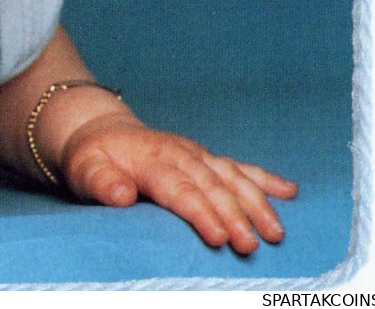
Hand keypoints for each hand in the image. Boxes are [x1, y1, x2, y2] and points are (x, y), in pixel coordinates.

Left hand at [59, 114, 296, 253]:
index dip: (200, 212)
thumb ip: (101, 183)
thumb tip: (121, 196)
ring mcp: (196, 154)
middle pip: (212, 186)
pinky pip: (239, 166)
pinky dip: (264, 178)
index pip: (180, 188)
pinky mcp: (206, 158)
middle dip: (234, 214)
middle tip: (252, 245)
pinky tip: (290, 192)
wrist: (101, 130)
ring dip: (256, 202)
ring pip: (232, 176)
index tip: (218, 237)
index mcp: (151, 159)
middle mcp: (180, 154)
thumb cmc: (94, 158)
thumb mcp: (85, 169)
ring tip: (275, 231)